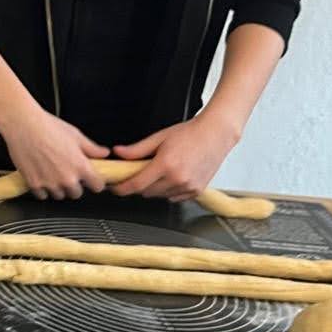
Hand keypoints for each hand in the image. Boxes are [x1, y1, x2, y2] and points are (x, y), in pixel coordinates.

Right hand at [0, 106, 107, 199]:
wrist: (23, 125)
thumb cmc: (48, 127)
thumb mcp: (75, 135)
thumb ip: (91, 148)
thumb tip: (103, 153)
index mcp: (80, 166)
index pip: (97, 187)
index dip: (95, 182)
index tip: (91, 179)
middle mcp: (66, 178)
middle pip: (76, 193)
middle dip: (74, 185)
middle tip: (67, 173)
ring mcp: (50, 183)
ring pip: (59, 195)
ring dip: (58, 187)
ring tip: (52, 173)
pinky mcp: (34, 184)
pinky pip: (42, 195)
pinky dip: (42, 189)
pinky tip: (41, 176)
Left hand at [112, 111, 239, 201]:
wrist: (215, 134)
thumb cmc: (190, 133)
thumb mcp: (159, 138)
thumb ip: (137, 149)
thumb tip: (119, 153)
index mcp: (165, 164)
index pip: (137, 184)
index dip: (122, 188)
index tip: (115, 188)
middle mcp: (177, 178)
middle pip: (147, 192)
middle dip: (140, 184)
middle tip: (141, 172)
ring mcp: (188, 186)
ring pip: (160, 196)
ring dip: (155, 188)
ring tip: (162, 170)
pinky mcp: (196, 191)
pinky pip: (175, 197)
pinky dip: (169, 191)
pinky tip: (174, 176)